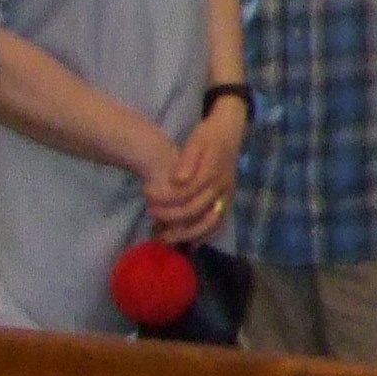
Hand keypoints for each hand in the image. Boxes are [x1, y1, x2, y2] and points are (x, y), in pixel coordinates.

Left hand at [145, 111, 236, 245]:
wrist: (230, 132)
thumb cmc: (209, 136)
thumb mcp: (196, 141)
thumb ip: (187, 160)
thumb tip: (177, 180)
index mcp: (212, 172)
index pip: (186, 192)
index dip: (164, 196)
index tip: (146, 193)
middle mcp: (222, 187)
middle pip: (195, 210)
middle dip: (170, 215)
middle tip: (150, 212)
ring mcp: (227, 195)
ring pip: (210, 223)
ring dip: (187, 233)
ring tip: (165, 238)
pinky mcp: (228, 200)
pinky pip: (218, 224)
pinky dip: (204, 235)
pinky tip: (189, 243)